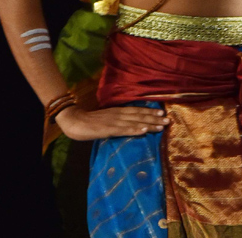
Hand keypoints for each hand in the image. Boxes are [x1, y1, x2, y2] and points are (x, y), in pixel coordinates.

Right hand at [54, 105, 169, 140]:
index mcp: (117, 112)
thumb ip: (116, 121)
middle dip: (154, 118)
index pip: (136, 111)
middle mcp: (118, 115)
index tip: (163, 114)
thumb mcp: (105, 119)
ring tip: (161, 125)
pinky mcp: (108, 129)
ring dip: (149, 123)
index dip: (150, 112)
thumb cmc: (88, 121)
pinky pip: (123, 130)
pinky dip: (134, 129)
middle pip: (139, 115)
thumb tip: (128, 123)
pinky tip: (144, 130)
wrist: (73, 120)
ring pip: (135, 122)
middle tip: (168, 120)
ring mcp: (113, 122)